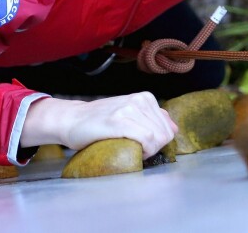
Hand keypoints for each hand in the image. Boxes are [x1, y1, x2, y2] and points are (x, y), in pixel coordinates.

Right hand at [21, 92, 177, 158]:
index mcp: (146, 98)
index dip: (158, 144)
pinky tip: (130, 149)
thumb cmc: (101, 121)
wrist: (73, 119)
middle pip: (165, 135)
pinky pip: (146, 139)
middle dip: (154, 148)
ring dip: (147, 150)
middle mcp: (140, 100)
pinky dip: (143, 150)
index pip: (169, 129)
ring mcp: (130, 108)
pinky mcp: (119, 121)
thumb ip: (152, 118)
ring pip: (157, 138)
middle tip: (136, 150)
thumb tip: (174, 128)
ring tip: (130, 148)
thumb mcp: (131, 113)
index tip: (143, 146)